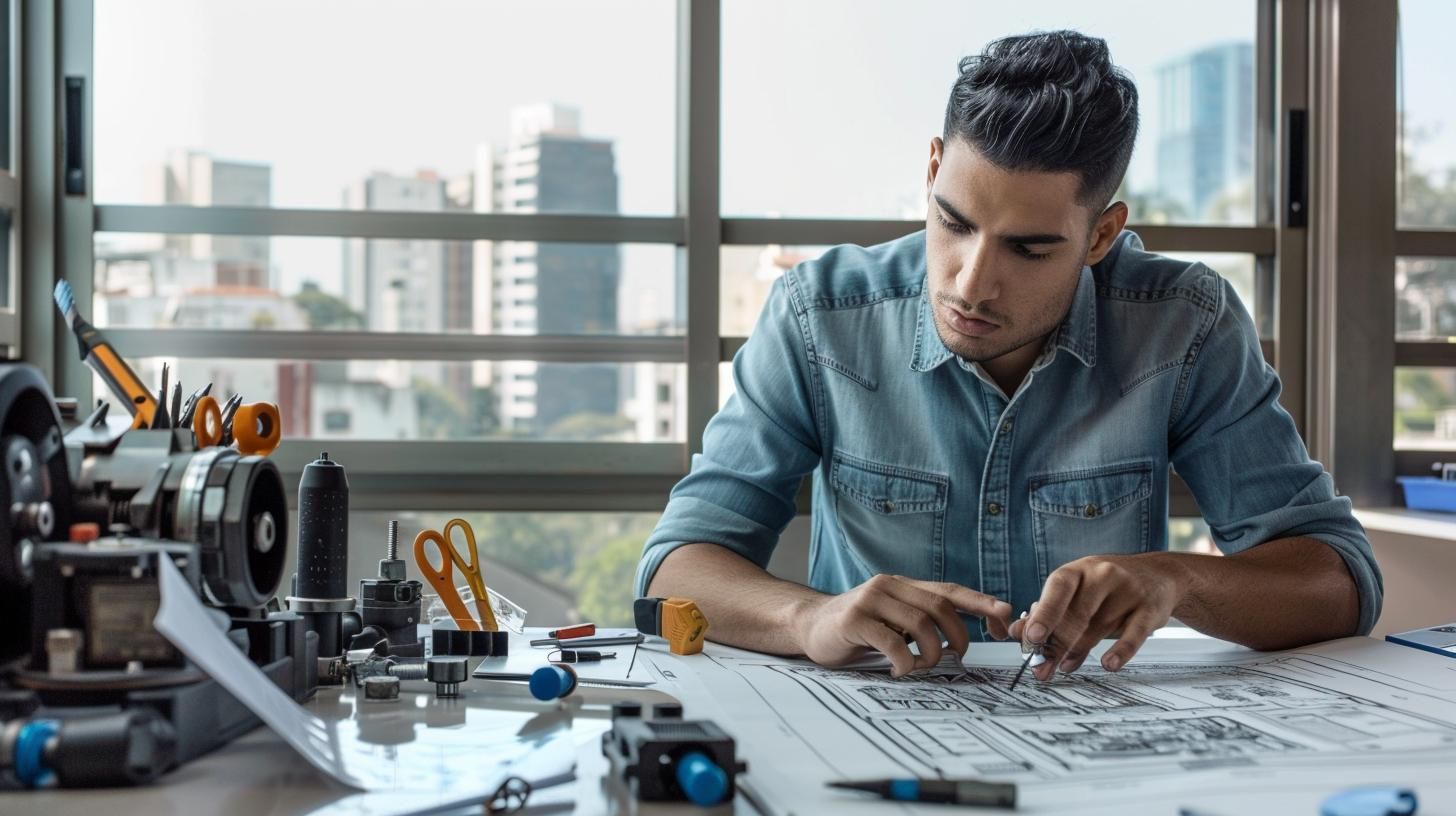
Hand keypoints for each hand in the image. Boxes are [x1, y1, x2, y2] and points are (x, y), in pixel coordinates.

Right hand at [793, 574, 1011, 677]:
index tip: (1004, 618)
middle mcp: (889, 586)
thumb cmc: (857, 628)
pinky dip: (904, 662)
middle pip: (940, 606)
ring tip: (921, 666)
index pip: (949, 590)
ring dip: (930, 653)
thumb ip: (919, 619)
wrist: (809, 625)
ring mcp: (870, 600)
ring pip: (920, 624)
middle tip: (955, 657)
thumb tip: (961, 637)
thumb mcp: (892, 618)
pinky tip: (899, 670)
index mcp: (903, 585)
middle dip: (958, 635)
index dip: (980, 603)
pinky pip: (892, 643)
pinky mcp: (853, 620)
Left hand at [1008, 554, 1188, 680]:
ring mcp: (1129, 591)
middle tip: (1040, 668)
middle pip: (1076, 614)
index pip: (1058, 588)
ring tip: (1063, 668)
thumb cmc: (1109, 586)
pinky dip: (1120, 651)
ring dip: (1079, 651)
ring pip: (1099, 627)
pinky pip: (1134, 634)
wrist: (1159, 575)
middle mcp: (1103, 576)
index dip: (1044, 613)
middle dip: (1056, 644)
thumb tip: (1019, 633)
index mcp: (1080, 570)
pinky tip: (1108, 664)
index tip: (1031, 637)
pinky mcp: (1150, 609)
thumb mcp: (1078, 591)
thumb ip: (1051, 613)